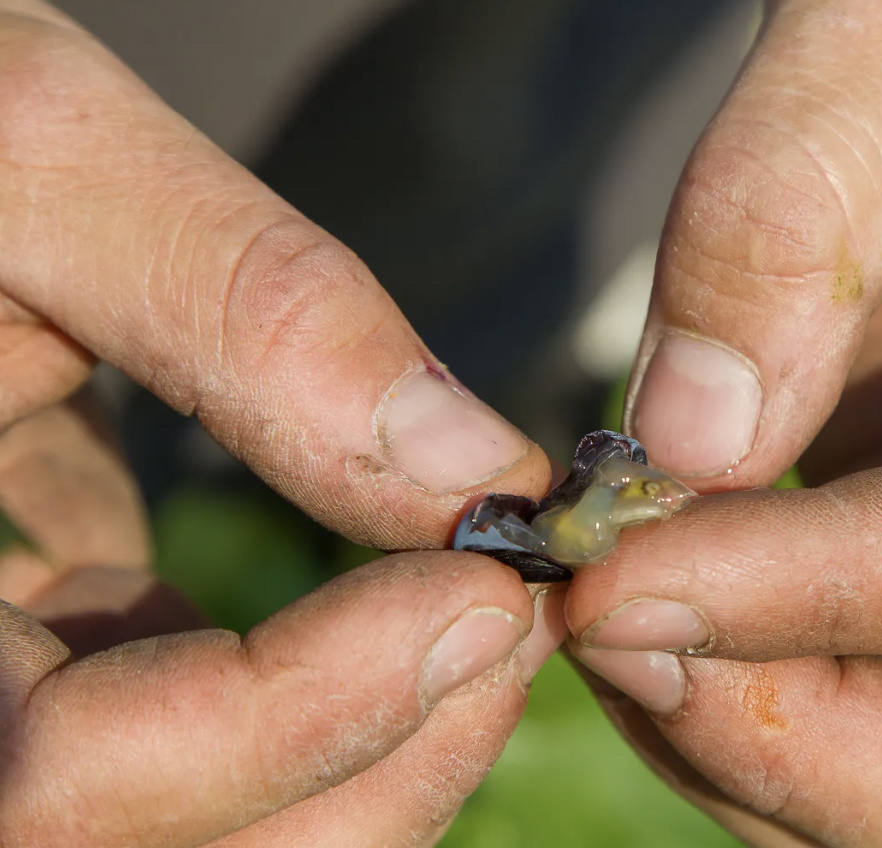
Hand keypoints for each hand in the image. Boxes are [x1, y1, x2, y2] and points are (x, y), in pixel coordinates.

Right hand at [0, 5, 560, 843]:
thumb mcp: (22, 158)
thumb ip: (246, 306)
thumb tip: (472, 466)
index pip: (54, 781)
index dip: (305, 713)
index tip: (486, 589)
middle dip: (366, 764)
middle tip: (511, 621)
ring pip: (162, 819)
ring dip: (350, 746)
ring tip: (468, 609)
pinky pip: (130, 723)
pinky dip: (271, 693)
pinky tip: (347, 607)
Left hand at [565, 0, 881, 842]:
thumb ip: (802, 202)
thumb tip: (687, 440)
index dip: (819, 603)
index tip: (609, 584)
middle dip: (820, 754)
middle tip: (621, 643)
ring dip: (771, 748)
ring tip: (613, 625)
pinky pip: (881, 689)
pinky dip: (756, 686)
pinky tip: (645, 595)